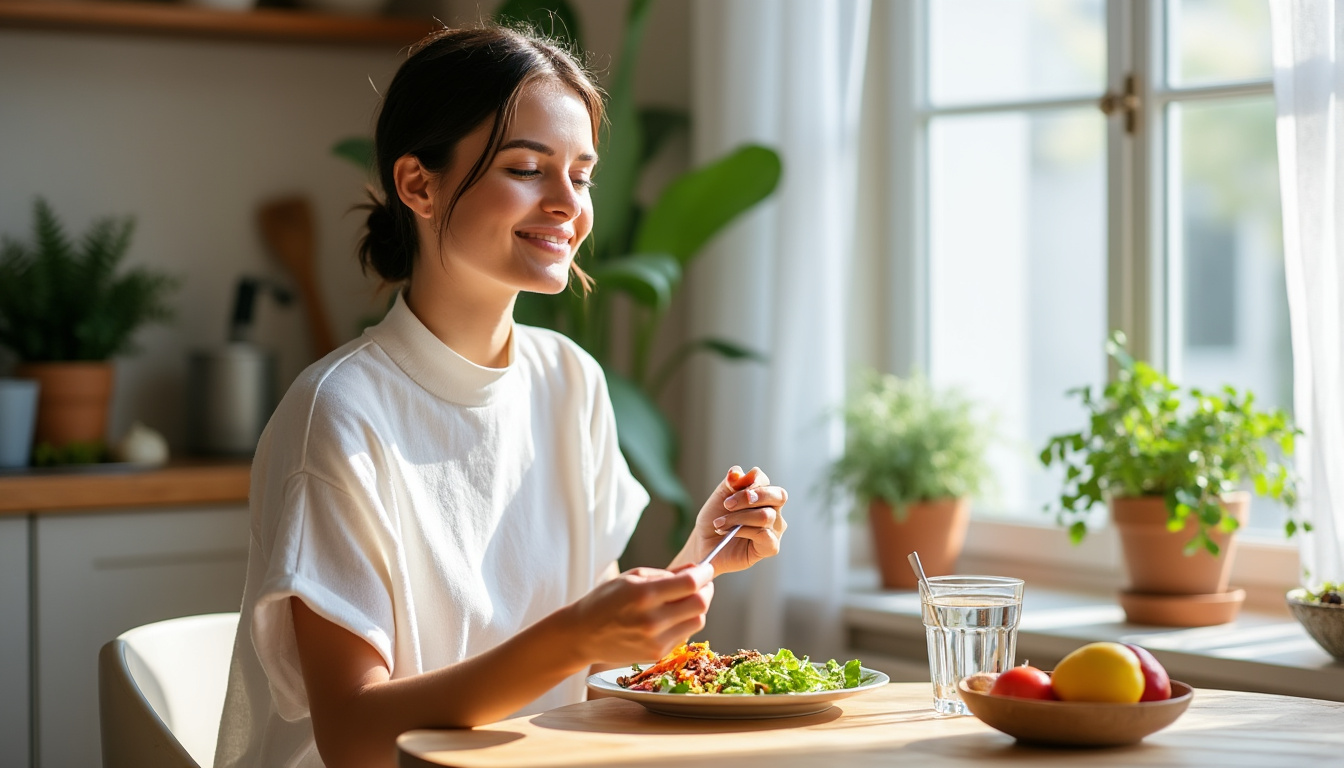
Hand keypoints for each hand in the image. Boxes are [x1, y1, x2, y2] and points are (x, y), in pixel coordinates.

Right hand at [569, 563, 714, 663]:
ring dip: (697, 608)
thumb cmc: (606, 600)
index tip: (707, 568)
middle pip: (700, 604)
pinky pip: (684, 635)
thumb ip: (667, 573)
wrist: (583, 634)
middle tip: (702, 584)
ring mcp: (656, 640)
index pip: (690, 583)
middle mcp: (652, 619)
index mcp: (644, 594)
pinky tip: (671, 617)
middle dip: (706, 590)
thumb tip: (696, 569)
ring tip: (685, 600)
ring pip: (697, 622)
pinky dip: (684, 623)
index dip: (705, 573)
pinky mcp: (657, 654)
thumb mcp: (633, 576)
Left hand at [677, 466, 787, 575]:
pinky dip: (743, 532)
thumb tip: (738, 473)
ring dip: (738, 518)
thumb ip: (731, 482)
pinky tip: (730, 533)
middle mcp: (774, 510)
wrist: (705, 544)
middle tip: (727, 504)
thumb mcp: (719, 496)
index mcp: (762, 494)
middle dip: (749, 497)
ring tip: (719, 523)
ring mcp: (775, 528)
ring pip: (766, 516)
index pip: (764, 480)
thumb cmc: (715, 519)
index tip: (730, 486)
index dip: (749, 481)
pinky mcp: (771, 546)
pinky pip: (764, 535)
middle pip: (778, 495)